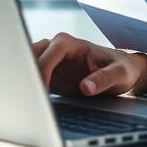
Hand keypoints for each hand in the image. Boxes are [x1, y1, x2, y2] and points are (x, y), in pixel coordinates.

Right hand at [32, 32, 146, 96]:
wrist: (119, 72)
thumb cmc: (121, 68)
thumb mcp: (119, 73)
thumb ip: (104, 79)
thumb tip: (86, 88)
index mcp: (71, 44)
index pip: (50, 52)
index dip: (43, 68)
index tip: (41, 87)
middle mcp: (56, 49)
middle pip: (31, 56)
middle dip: (26, 72)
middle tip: (24, 94)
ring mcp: (50, 62)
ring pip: (28, 66)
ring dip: (25, 80)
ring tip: (25, 99)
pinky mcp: (48, 75)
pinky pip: (32, 80)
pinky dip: (28, 89)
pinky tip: (29, 102)